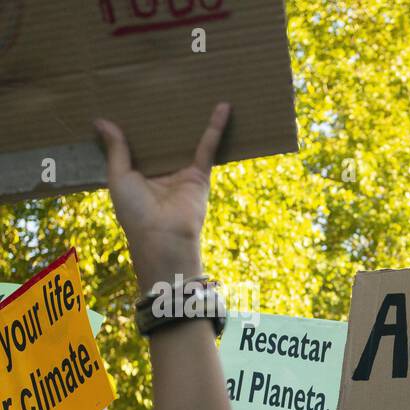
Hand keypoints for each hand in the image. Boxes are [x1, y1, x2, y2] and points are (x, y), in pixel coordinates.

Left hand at [94, 102, 229, 290]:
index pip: (138, 143)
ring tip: (195, 88)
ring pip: (187, 138)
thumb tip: (101, 121)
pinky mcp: (200, 174)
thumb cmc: (135, 212)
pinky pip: (208, 147)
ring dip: (192, 117)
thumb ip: (115, 149)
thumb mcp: (118, 176)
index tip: (131, 98)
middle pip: (164, 138)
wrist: (162, 237)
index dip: (136, 123)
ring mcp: (183, 171)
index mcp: (140, 173)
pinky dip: (216, 127)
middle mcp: (163, 171)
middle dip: (165, 116)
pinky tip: (223, 106)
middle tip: (163, 85)